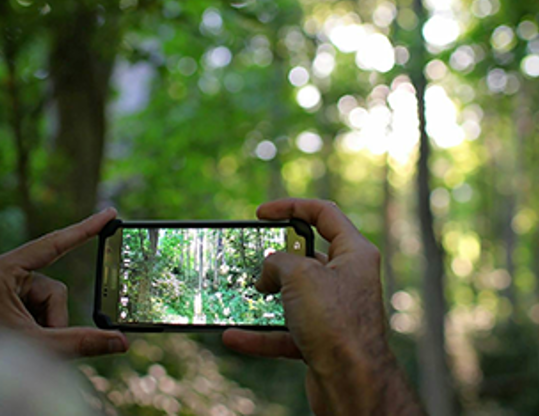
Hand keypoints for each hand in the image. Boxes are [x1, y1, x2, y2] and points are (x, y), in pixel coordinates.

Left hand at [0, 208, 128, 357]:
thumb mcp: (39, 347)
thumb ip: (82, 342)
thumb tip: (121, 342)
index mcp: (2, 271)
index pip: (53, 244)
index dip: (86, 229)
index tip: (110, 214)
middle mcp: (3, 274)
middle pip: (54, 290)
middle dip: (53, 320)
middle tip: (40, 343)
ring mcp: (5, 288)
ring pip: (49, 303)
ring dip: (45, 328)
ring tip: (25, 348)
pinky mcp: (7, 301)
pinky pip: (38, 310)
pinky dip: (38, 328)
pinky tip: (23, 343)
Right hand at [223, 199, 419, 415]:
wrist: (352, 383)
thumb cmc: (336, 322)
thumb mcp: (300, 275)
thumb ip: (279, 261)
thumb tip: (269, 270)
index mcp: (354, 253)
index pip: (324, 214)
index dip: (291, 206)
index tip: (262, 213)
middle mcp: (347, 279)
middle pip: (307, 256)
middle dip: (277, 258)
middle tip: (255, 259)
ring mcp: (334, 310)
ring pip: (294, 295)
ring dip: (266, 297)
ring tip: (243, 295)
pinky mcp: (323, 339)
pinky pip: (287, 330)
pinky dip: (261, 333)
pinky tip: (235, 335)